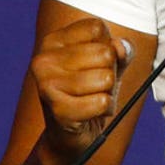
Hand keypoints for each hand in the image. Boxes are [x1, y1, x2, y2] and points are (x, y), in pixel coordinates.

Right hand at [29, 17, 133, 164]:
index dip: (107, 46)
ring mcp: (47, 84)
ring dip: (108, 93)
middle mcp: (44, 59)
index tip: (94, 62)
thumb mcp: (109, 65)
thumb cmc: (90, 92)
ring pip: (106, 77)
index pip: (97, 27)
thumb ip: (120, 51)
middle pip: (105, 53)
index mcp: (54, 41)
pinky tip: (90, 113)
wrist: (69, 136)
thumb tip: (120, 47)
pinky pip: (102, 102)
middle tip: (94, 86)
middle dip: (110, 72)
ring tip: (92, 99)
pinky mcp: (57, 109)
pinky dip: (104, 109)